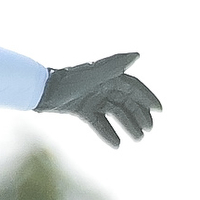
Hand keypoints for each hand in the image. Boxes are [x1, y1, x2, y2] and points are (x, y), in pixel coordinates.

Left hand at [38, 52, 160, 147]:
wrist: (40, 92)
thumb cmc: (67, 81)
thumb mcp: (93, 74)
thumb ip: (115, 65)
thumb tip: (137, 54)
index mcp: (107, 75)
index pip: (133, 87)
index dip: (147, 98)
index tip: (159, 111)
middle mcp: (101, 85)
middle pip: (125, 101)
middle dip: (138, 115)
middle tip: (148, 130)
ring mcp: (91, 97)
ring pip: (114, 112)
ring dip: (126, 125)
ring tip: (137, 139)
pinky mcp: (81, 108)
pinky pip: (98, 122)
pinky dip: (107, 132)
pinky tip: (116, 145)